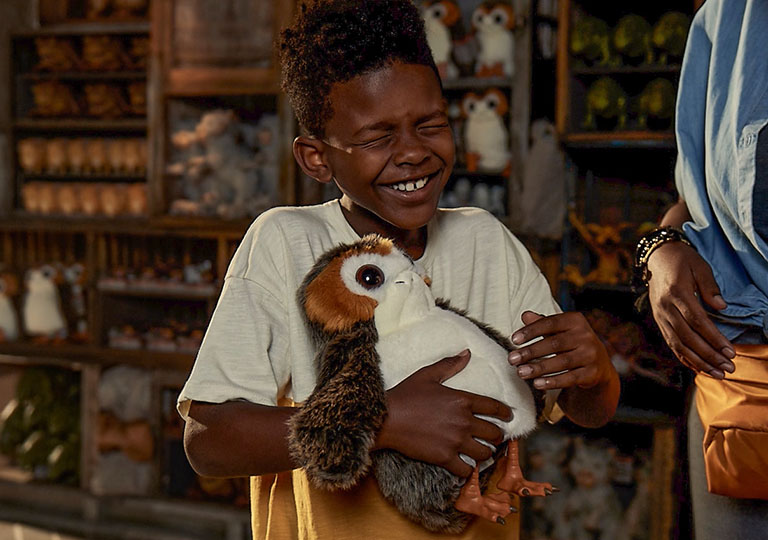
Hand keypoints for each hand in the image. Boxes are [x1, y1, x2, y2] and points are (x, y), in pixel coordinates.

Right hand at [376, 350, 511, 477]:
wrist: (386, 419)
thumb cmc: (405, 395)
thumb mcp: (427, 375)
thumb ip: (450, 364)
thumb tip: (467, 353)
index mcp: (462, 400)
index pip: (495, 408)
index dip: (506, 413)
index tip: (509, 416)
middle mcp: (464, 421)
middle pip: (494, 433)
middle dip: (498, 435)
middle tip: (495, 437)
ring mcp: (455, 441)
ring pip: (485, 452)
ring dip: (486, 452)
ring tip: (482, 451)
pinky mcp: (445, 458)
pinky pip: (467, 469)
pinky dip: (469, 469)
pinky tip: (466, 466)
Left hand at [507, 311, 613, 390]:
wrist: (598, 363)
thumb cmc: (570, 342)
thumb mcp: (558, 330)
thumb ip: (541, 323)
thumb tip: (525, 315)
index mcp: (575, 320)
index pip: (550, 323)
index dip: (531, 331)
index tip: (514, 340)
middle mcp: (585, 336)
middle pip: (554, 344)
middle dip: (531, 352)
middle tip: (512, 359)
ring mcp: (591, 355)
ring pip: (562, 362)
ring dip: (539, 368)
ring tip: (521, 372)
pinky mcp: (592, 373)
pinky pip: (570, 378)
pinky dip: (553, 381)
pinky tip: (537, 383)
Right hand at [646, 241, 734, 377]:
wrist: (657, 257)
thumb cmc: (683, 260)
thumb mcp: (700, 266)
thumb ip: (710, 287)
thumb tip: (721, 308)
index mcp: (676, 293)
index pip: (697, 321)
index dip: (714, 338)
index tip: (731, 351)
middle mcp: (665, 308)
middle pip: (688, 337)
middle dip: (709, 355)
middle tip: (729, 367)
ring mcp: (660, 316)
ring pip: (678, 344)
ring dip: (698, 362)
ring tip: (718, 374)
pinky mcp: (659, 321)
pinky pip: (671, 343)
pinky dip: (685, 358)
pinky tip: (699, 368)